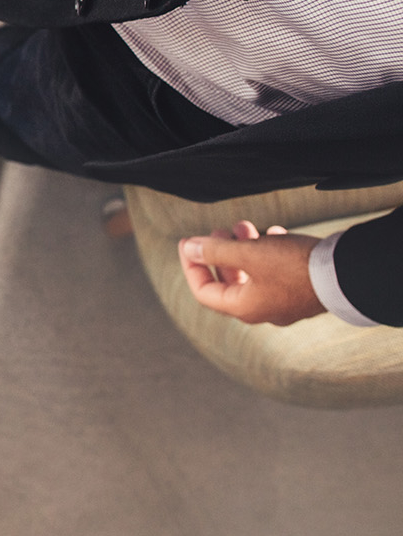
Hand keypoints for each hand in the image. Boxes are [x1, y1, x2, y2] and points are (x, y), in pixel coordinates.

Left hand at [178, 221, 324, 324]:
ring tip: (246, 225)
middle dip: (221, 252)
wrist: (348, 274)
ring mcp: (284, 302)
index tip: (188, 243)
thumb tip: (189, 249)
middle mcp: (262, 310)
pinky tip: (274, 233)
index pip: (204, 291)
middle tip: (221, 228)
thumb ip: (215, 251)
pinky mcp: (302, 290)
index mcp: (244, 307)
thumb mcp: (249, 254)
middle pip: (229, 281)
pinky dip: (269, 251)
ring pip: (254, 273)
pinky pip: (276, 271)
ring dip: (245, 248)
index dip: (191, 266)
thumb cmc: (294, 266)